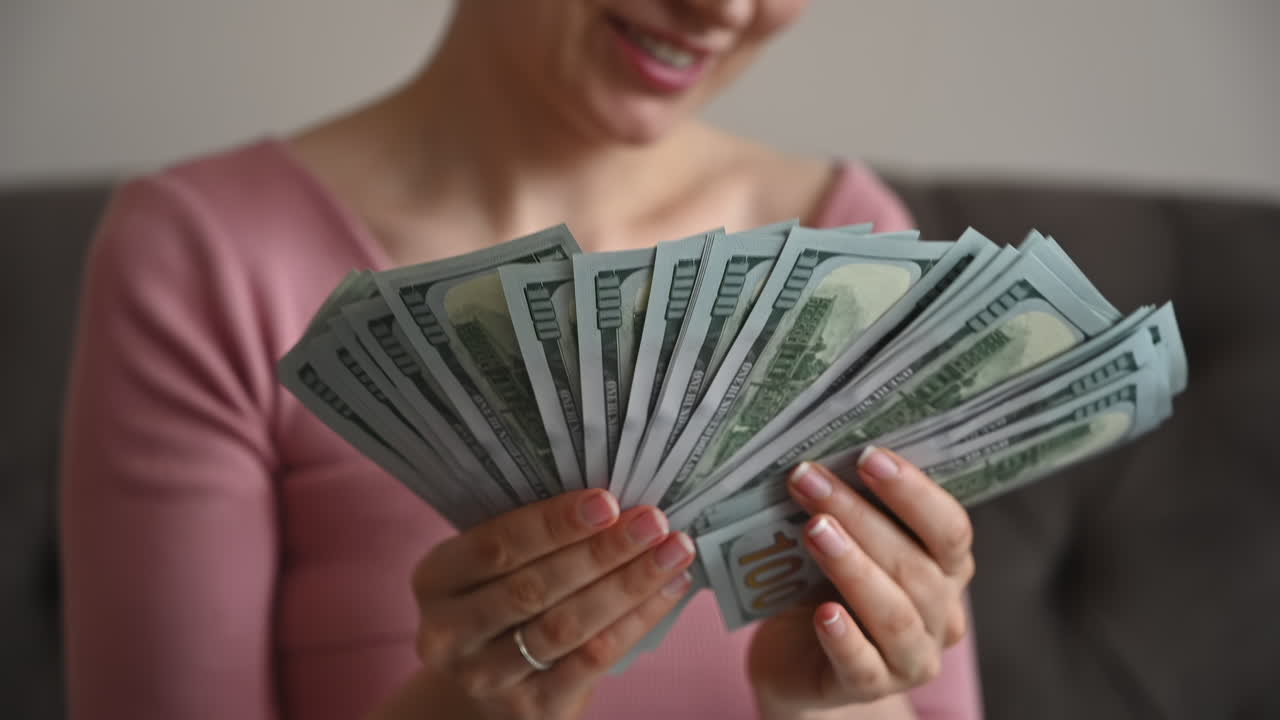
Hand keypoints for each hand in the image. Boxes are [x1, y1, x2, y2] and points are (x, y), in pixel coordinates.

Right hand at [370, 490, 695, 719]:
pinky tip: (667, 590)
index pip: (495, 547)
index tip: (607, 501)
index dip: (553, 524)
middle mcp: (449, 633)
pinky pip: (590, 661)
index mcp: (436, 579)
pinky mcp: (529, 709)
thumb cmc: (500, 603)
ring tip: (672, 552)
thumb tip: (616, 496)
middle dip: (601, 552)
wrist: (483, 688)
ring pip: (566, 626)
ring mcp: (486, 677)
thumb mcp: (492, 568)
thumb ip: (534, 536)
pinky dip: (635, 622)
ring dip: (627, 585)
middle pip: (534, 588)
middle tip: (652, 522)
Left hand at [747, 448, 974, 717]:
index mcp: (945, 570)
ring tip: (814, 531)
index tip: (868, 456)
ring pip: (895, 614)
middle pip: (915, 566)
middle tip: (811, 480)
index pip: (950, 529)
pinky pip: (864, 666)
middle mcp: (939, 615)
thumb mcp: (841, 544)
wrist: (796, 660)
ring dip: (853, 567)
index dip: (914, 492)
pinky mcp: (869, 689)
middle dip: (860, 517)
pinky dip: (845, 637)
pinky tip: (823, 613)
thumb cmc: (822, 586)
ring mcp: (911, 659)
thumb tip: (820, 459)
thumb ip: (846, 513)